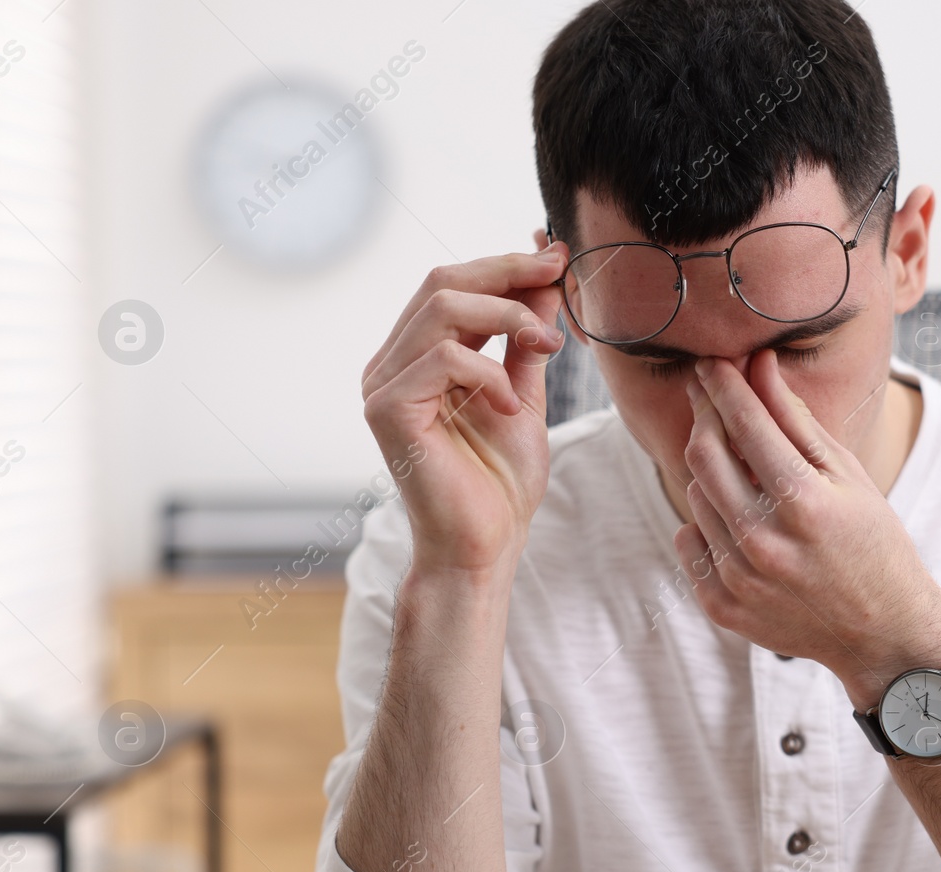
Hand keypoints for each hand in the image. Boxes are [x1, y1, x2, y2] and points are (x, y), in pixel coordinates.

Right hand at [361, 248, 568, 581]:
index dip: (506, 264)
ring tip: (547, 345)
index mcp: (417, 357)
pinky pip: (443, 359)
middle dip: (507, 271)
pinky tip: (512, 408)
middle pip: (442, 281)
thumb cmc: (500, 484)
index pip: (453, 285)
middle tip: (558, 275)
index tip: (558, 257)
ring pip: (441, 308)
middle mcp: (391, 364)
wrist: (484, 545)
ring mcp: (382, 385)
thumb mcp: (524, 394)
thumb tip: (547, 278)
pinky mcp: (387, 411)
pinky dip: (490, 373)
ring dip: (506, 316)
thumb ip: (526, 340)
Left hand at [672, 350, 940, 707]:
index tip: (710, 362)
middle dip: (703, 415)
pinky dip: (704, 522)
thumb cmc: (874, 543)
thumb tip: (758, 365)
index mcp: (803, 502)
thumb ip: (796, 421)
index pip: (744, 424)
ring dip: (709, 471)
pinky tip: (735, 517)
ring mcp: (740, 580)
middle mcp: (764, 542)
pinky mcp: (724, 608)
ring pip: (695, 496)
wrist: (884, 633)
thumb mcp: (849, 476)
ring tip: (738, 465)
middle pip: (704, 455)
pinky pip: (690, 543)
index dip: (723, 385)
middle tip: (708, 395)